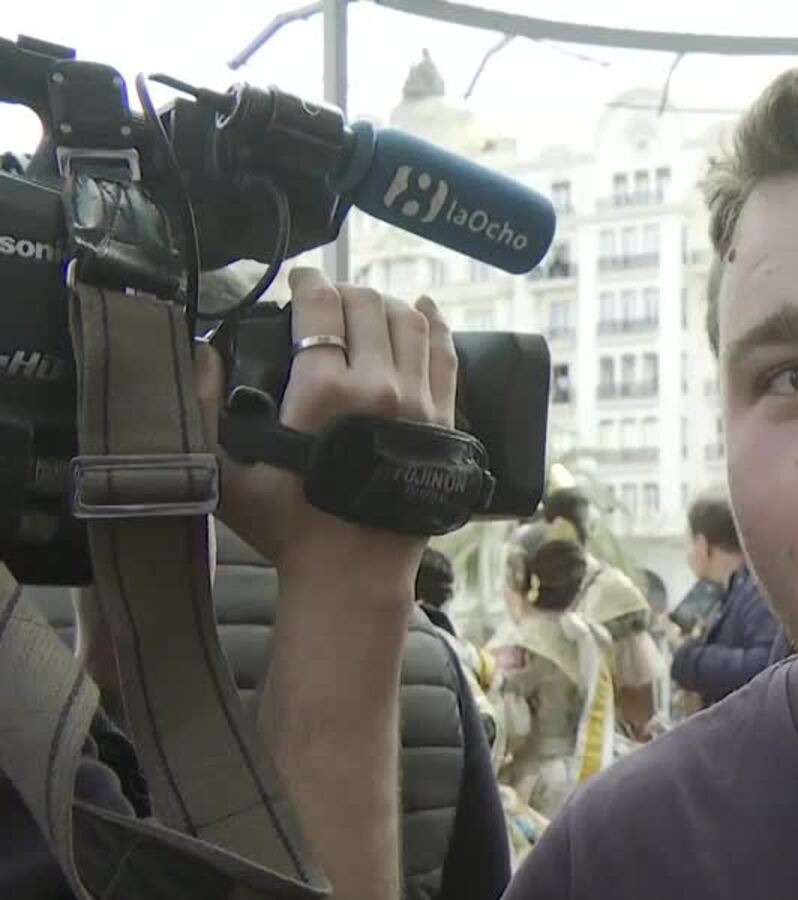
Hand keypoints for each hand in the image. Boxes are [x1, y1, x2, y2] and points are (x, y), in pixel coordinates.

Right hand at [195, 266, 456, 587]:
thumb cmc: (287, 525)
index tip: (298, 280)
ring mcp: (419, 402)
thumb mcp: (226, 470)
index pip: (320, 307)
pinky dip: (435, 324)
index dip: (307, 282)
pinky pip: (446, 354)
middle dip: (343, 291)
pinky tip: (423, 309)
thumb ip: (203, 404)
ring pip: (410, 322)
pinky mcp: (445, 420)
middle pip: (367, 306)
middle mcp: (379, 386)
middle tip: (326, 299)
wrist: (353, 571)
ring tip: (364, 305)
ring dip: (385, 302)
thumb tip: (201, 348)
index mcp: (324, 390)